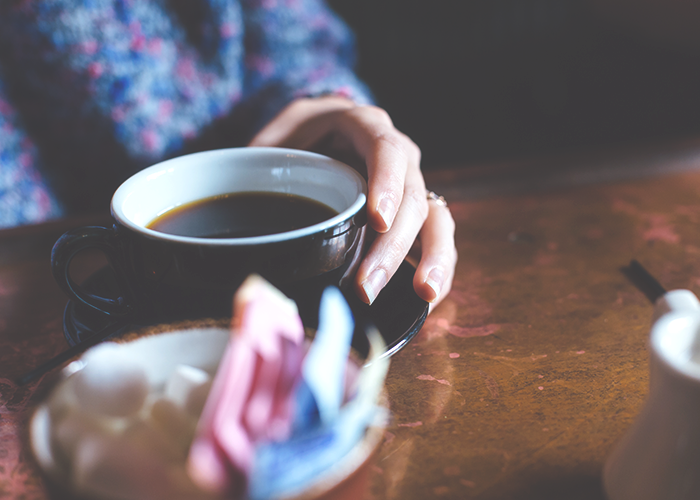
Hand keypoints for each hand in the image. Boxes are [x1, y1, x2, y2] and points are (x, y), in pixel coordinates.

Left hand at [249, 96, 456, 308]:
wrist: (317, 139)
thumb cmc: (294, 141)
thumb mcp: (275, 136)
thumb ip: (260, 157)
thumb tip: (236, 193)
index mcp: (366, 127)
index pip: (386, 150)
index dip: (386, 183)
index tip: (377, 220)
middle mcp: (399, 155)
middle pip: (411, 196)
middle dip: (393, 245)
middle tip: (368, 287)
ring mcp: (411, 185)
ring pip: (437, 218)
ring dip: (432, 258)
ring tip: (424, 293)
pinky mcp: (415, 214)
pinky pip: (438, 238)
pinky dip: (439, 266)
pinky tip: (430, 297)